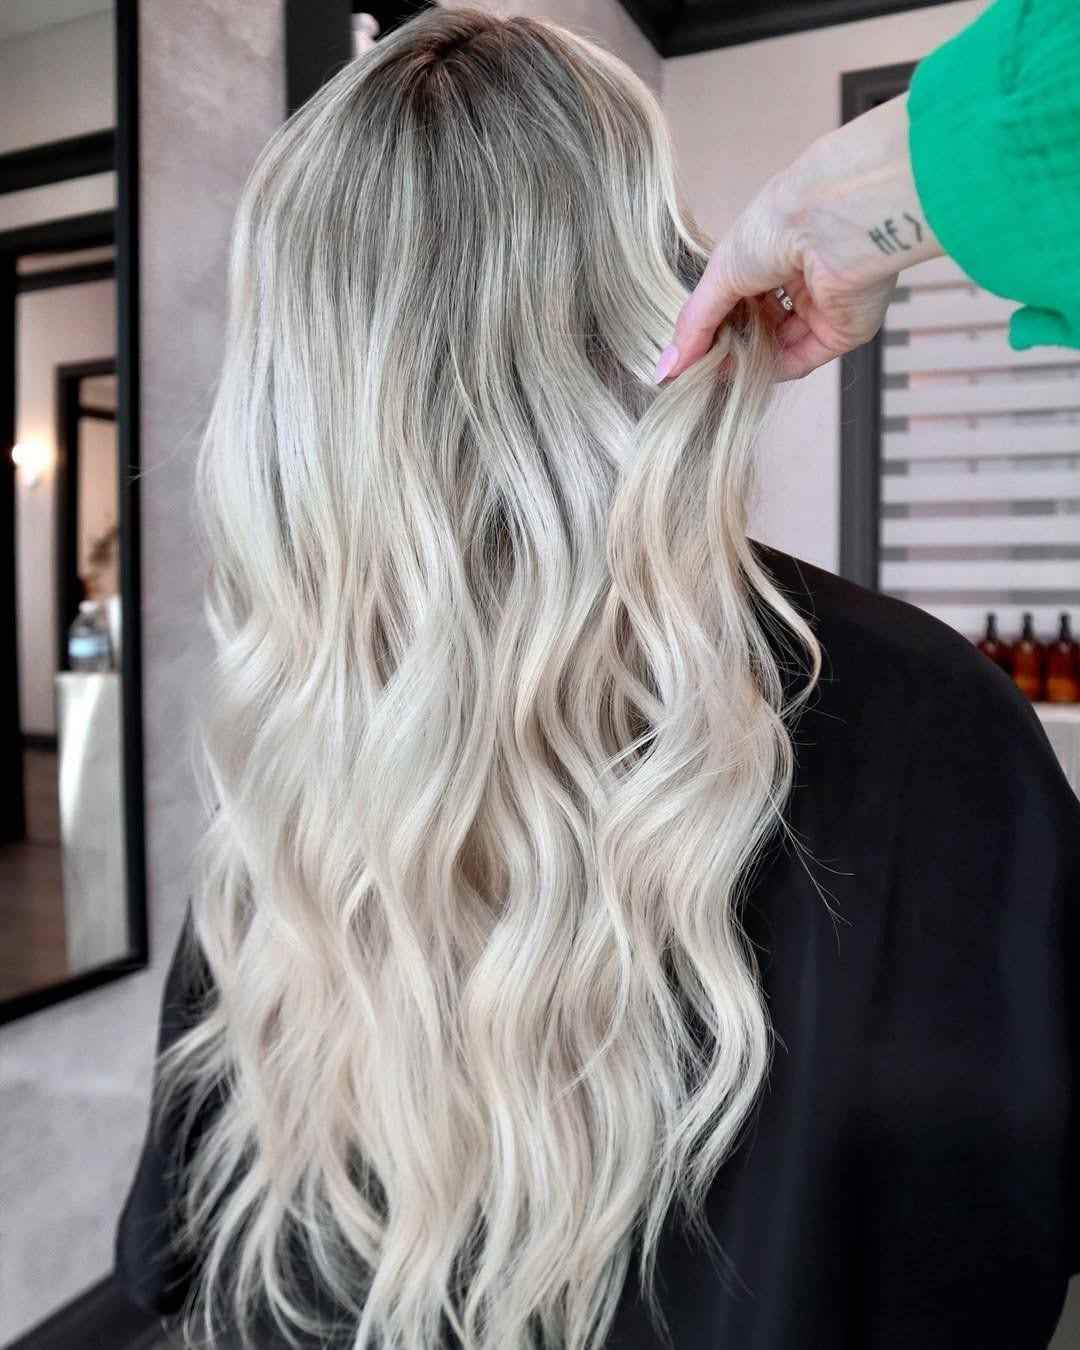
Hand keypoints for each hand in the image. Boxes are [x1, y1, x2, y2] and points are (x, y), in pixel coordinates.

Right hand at [655, 93, 942, 383]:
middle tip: (698, 368)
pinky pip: (802, 359)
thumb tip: (666, 369)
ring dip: (749, 360)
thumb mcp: (721, 273)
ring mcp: (821, 306)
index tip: (685, 352)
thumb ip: (695, 324)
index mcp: (771, 253)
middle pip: (758, 326)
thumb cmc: (776, 227)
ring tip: (719, 372)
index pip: (738, 299)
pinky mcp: (842, 330)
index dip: (711, 326)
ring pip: (779, 346)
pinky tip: (750, 373)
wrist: (832, 224)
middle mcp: (798, 279)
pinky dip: (776, 369)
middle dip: (729, 346)